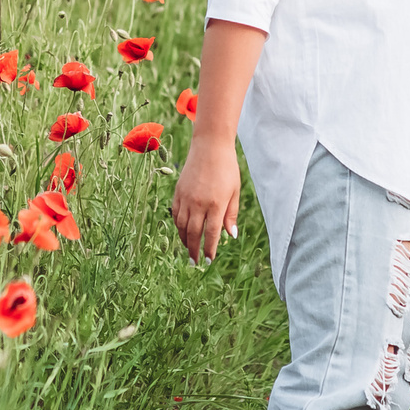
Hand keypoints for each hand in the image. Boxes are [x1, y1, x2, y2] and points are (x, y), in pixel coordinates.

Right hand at [172, 138, 241, 262]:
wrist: (209, 147)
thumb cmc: (227, 169)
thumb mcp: (234, 192)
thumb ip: (231, 215)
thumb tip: (231, 235)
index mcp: (216, 204)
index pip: (210, 234)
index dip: (209, 250)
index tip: (208, 261)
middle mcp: (198, 203)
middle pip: (193, 234)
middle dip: (194, 250)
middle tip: (195, 261)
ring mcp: (186, 198)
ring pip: (182, 226)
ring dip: (185, 240)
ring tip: (189, 249)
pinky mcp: (178, 192)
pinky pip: (176, 214)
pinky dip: (178, 226)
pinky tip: (182, 231)